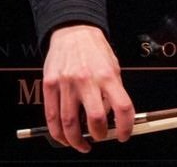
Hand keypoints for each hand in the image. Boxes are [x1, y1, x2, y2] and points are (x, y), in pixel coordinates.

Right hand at [42, 25, 134, 151]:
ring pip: (69, 123)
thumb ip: (113, 90)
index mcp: (107, 75)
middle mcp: (87, 80)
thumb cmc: (95, 49)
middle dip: (99, 135)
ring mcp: (66, 84)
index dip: (126, 125)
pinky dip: (58, 132)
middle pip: (95, 119)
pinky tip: (64, 136)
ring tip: (82, 144)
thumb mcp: (113, 66)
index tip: (125, 134)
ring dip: (76, 140)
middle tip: (101, 137)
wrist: (74, 32)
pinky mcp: (50, 85)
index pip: (122, 106)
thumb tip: (112, 115)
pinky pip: (52, 116)